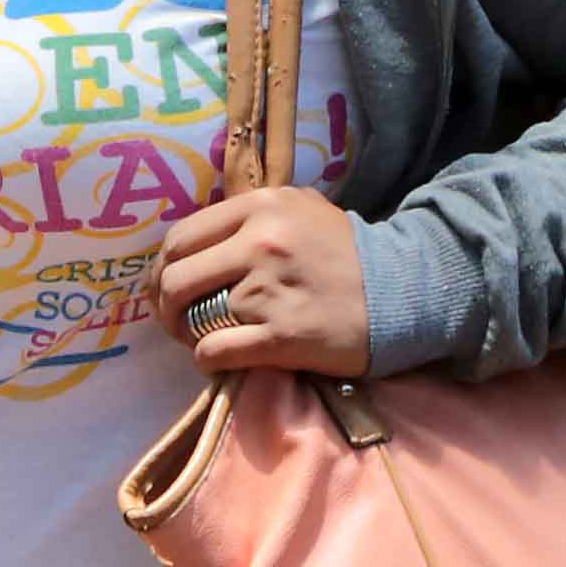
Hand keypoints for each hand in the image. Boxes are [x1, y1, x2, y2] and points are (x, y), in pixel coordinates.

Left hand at [151, 190, 371, 379]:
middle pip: (176, 279)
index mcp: (261, 207)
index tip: (169, 286)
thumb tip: (204, 237)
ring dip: (189, 335)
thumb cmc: (348, 253)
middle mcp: (259, 243)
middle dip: (165, 306)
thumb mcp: (302, 208)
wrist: (402, 291)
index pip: (180, 238)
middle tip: (176, 320)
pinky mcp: (279, 337)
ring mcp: (268, 292)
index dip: (163, 268)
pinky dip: (207, 359)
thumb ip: (254, 214)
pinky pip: (214, 352)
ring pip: (192, 319)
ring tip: (202, 338)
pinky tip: (219, 358)